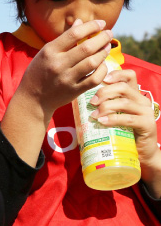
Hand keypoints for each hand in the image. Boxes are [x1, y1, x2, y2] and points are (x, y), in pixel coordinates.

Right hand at [17, 19, 111, 116]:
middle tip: (109, 34)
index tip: (100, 23)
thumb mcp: (46, 52)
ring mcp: (66, 79)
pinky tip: (103, 64)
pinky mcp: (74, 91)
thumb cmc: (39, 71)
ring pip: (92, 62)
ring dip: (103, 53)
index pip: (74, 34)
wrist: (33, 98)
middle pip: (86, 47)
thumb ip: (64, 39)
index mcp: (49, 51)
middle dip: (102, 38)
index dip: (90, 26)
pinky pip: (94, 79)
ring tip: (106, 47)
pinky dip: (102, 69)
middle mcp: (58, 64)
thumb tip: (80, 22)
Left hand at [88, 70, 160, 195]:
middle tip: (91, 102)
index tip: (101, 79)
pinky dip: (113, 119)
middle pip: (123, 87)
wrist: (140, 152)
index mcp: (134, 94)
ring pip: (125, 102)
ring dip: (106, 107)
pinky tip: (102, 122)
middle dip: (104, 92)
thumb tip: (78, 98)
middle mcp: (141, 100)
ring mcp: (146, 112)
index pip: (129, 75)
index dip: (115, 74)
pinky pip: (129, 119)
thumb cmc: (122, 131)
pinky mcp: (147, 124)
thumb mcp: (112, 114)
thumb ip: (103, 104)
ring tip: (94, 115)